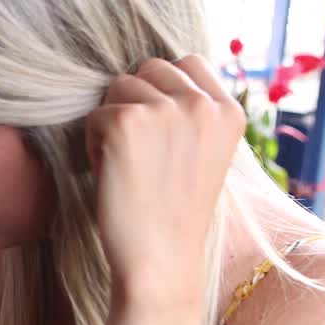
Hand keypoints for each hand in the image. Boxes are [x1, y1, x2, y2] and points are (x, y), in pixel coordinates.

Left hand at [85, 56, 244, 303]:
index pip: (187, 62)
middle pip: (149, 68)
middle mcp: (203, 104)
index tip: (157, 131)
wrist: (161, 262)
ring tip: (127, 164)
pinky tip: (111, 173)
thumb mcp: (202, 153)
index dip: (162, 89)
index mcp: (230, 111)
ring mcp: (166, 110)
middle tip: (139, 152)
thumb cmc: (172, 213)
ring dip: (113, 119)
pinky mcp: (127, 122)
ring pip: (119, 86)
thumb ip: (191, 112)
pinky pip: (95, 113)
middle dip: (135, 101)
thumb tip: (151, 72)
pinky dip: (94, 142)